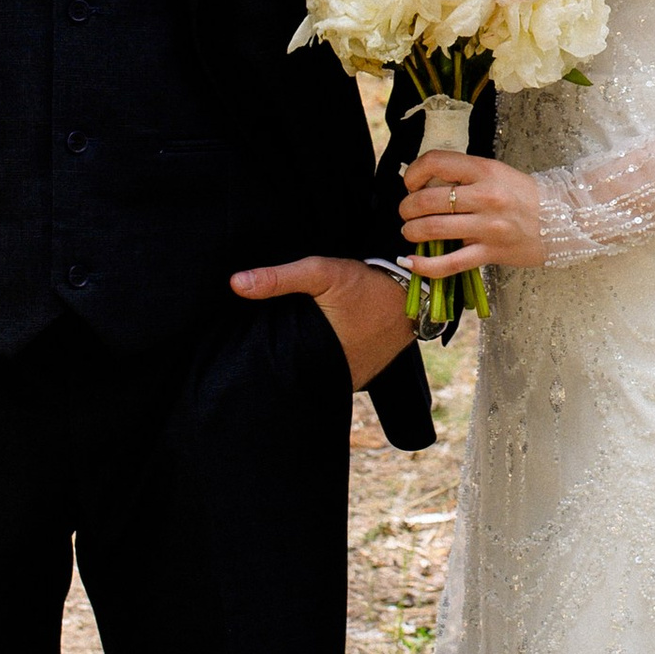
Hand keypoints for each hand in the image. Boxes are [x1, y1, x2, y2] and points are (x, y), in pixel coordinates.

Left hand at [229, 255, 416, 389]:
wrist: (419, 296)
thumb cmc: (371, 285)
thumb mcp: (323, 273)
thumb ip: (279, 278)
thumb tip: (235, 283)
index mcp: (321, 360)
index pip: (279, 369)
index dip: (260, 360)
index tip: (244, 350)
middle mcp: (337, 378)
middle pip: (295, 375)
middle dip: (281, 362)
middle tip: (266, 343)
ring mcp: (352, 380)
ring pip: (315, 375)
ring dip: (303, 362)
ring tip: (287, 344)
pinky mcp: (362, 374)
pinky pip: (333, 372)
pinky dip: (323, 361)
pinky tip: (313, 346)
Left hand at [397, 150, 548, 277]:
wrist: (564, 218)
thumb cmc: (524, 195)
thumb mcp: (496, 173)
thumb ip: (464, 176)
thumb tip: (423, 184)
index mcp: (485, 170)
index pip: (436, 162)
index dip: (413, 172)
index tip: (411, 183)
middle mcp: (485, 196)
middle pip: (427, 200)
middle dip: (407, 208)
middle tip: (406, 212)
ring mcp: (488, 227)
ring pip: (433, 229)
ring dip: (412, 231)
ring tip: (410, 232)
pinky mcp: (491, 253)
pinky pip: (450, 263)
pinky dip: (424, 265)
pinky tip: (410, 262)